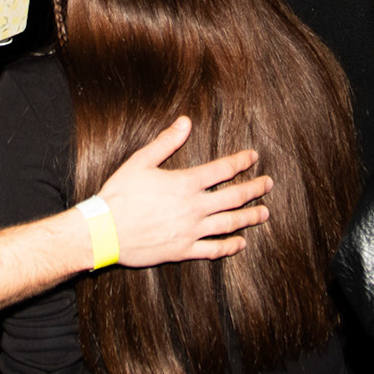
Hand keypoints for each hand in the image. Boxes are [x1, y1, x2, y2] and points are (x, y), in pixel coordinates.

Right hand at [95, 117, 271, 266]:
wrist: (104, 231)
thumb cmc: (119, 194)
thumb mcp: (140, 161)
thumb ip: (166, 142)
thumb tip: (185, 122)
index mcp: (185, 183)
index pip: (222, 169)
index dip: (241, 162)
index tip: (253, 157)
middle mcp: (193, 208)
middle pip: (233, 197)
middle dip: (254, 189)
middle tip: (269, 184)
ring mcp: (190, 231)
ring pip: (229, 224)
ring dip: (249, 218)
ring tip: (265, 213)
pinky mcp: (182, 250)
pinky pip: (212, 250)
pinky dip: (229, 247)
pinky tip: (240, 244)